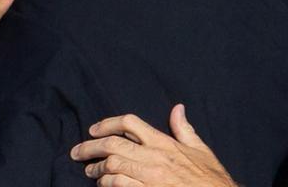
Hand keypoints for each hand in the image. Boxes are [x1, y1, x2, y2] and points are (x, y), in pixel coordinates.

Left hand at [71, 104, 237, 186]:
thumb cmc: (210, 179)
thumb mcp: (200, 150)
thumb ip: (184, 129)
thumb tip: (178, 108)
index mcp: (165, 142)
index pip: (130, 123)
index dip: (107, 123)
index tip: (93, 129)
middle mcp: (155, 157)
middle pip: (114, 144)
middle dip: (90, 147)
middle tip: (77, 152)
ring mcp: (150, 177)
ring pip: (113, 165)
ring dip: (97, 168)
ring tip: (90, 172)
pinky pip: (120, 185)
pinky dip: (107, 184)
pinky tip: (103, 185)